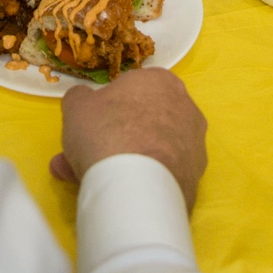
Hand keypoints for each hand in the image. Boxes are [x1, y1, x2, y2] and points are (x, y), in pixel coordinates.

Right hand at [51, 68, 206, 210]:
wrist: (137, 187)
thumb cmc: (107, 132)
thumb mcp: (78, 105)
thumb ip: (81, 98)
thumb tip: (85, 101)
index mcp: (159, 80)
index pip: (130, 91)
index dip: (106, 109)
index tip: (90, 126)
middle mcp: (184, 107)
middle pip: (140, 123)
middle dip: (110, 139)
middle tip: (83, 157)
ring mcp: (193, 144)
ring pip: (149, 150)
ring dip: (123, 162)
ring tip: (91, 180)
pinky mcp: (194, 177)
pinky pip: (159, 174)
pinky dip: (140, 180)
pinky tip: (117, 192)